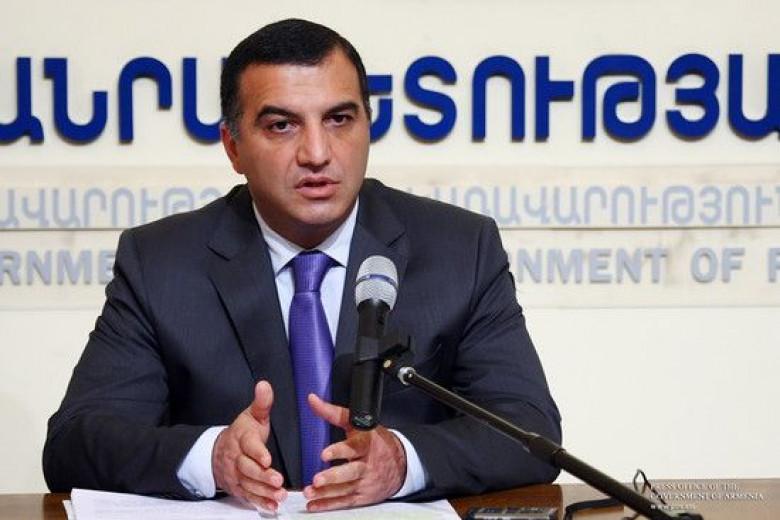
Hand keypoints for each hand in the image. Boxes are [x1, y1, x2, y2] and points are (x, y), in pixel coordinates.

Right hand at [212, 381, 286, 510]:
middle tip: (277, 480)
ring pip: (248, 484)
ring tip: (280, 495)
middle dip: (262, 476)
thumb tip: (265, 385)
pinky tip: (272, 506)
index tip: (267, 458)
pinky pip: (248, 497)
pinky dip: (260, 503)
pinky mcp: (239, 488)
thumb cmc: (242, 433)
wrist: (218, 452)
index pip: (248, 445)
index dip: (257, 452)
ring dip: (263, 491)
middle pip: (247, 468)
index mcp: (241, 438)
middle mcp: (237, 458)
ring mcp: (237, 475)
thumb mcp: (252, 415)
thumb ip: (262, 403)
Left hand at [302, 394, 405, 511]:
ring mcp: (365, 482)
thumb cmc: (376, 442)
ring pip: (345, 489)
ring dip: (326, 493)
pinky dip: (329, 504)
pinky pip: (345, 502)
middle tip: (317, 479)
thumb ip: (333, 413)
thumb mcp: (358, 424)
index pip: (352, 448)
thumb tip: (312, 400)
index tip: (325, 454)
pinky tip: (315, 504)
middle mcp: (366, 465)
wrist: (401, 463)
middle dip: (333, 477)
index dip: (339, 451)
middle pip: (350, 472)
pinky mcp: (363, 496)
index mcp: (365, 444)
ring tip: (310, 492)